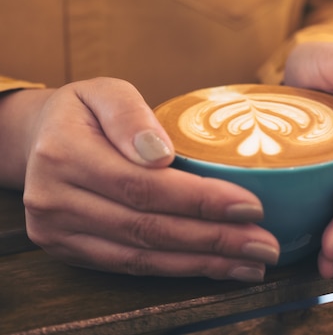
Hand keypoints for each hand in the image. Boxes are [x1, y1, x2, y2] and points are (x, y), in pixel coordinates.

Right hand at [20, 78, 278, 280]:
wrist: (40, 138)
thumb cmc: (85, 110)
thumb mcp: (105, 91)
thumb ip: (130, 114)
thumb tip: (160, 152)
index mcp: (65, 153)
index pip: (143, 185)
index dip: (200, 200)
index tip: (251, 205)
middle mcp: (55, 199)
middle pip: (147, 228)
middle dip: (213, 240)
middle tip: (264, 244)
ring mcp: (58, 231)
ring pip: (142, 256)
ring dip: (203, 263)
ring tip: (250, 263)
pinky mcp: (69, 250)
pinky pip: (130, 266)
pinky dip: (178, 270)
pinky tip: (215, 267)